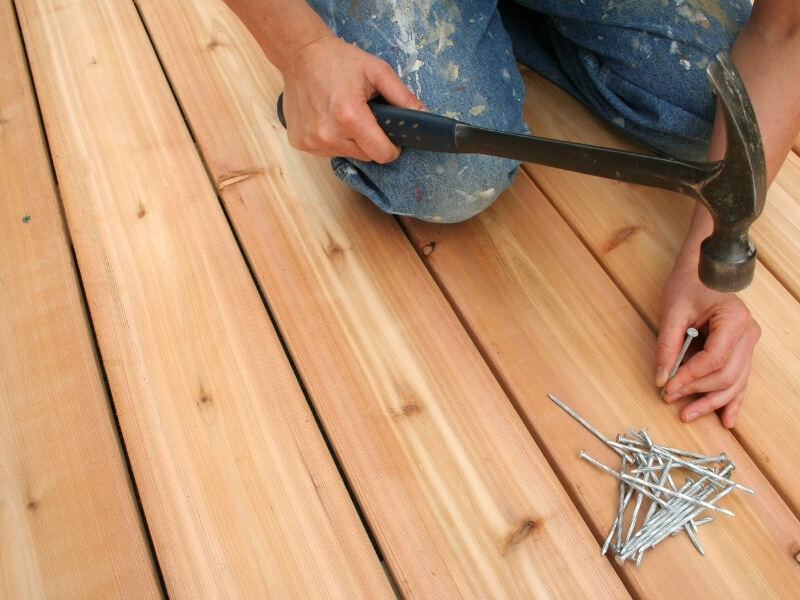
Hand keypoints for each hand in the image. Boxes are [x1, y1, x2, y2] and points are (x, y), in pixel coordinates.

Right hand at [281, 34, 424, 162]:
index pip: (382, 154)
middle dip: (371, 140)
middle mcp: (328, 133)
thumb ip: (403, 97)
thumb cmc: (340, 60)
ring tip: (344, 114)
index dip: (391, 147)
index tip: (390, 136)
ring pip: (348, 154)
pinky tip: (329, 118)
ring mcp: (312, 140)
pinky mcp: (301, 142)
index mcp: (349, 116)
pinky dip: (334, 139)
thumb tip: (424, 117)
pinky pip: (329, 151)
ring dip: (352, 140)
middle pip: (366, 156)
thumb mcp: (378, 71)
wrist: (300, 54)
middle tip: (365, 116)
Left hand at [655, 252, 760, 428]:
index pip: (714, 359)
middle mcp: (748, 333)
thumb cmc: (689, 284)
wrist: (704, 271)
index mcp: (734, 319)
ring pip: (735, 382)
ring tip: (689, 414)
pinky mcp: (742, 350)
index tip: (668, 387)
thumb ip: (667, 345)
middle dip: (699, 392)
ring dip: (712, 402)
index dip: (691, 377)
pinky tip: (726, 419)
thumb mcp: (672, 311)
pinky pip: (740, 379)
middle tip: (671, 399)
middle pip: (727, 375)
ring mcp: (748, 343)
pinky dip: (732, 400)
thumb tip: (662, 378)